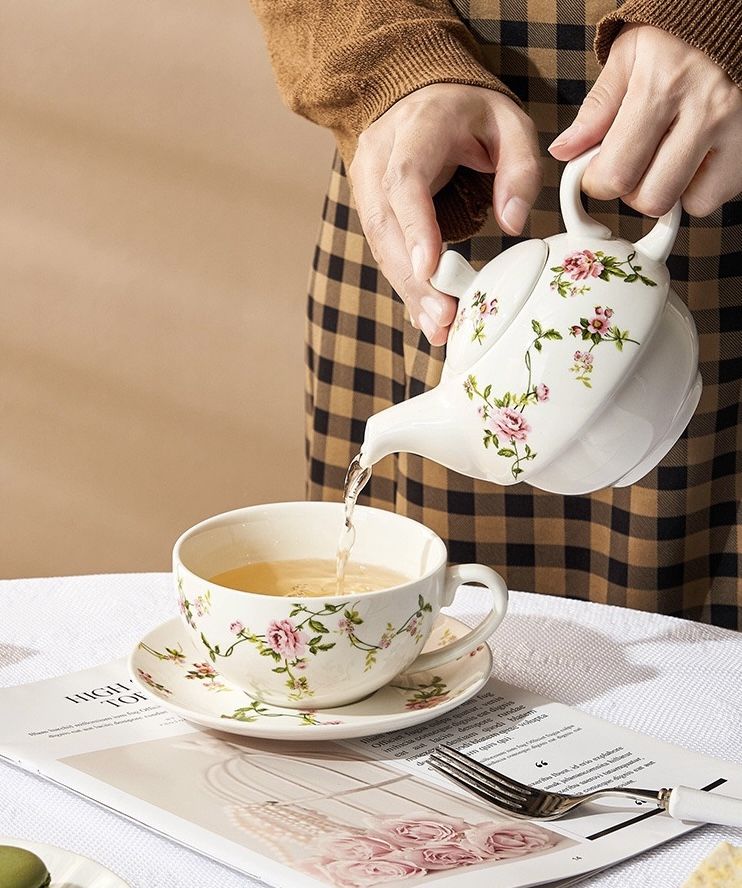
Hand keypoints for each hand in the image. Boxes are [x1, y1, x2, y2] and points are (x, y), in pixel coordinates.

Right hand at [349, 83, 540, 344]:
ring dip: (407, 290)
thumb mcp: (510, 124)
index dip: (416, 227)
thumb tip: (514, 224)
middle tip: (442, 320)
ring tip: (437, 329)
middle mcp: (380, 154)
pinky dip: (404, 283)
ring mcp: (366, 181)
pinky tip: (424, 314)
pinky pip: (382, 249)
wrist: (421, 96)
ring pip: (379, 243)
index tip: (430, 270)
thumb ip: (521, 169)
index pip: (407, 180)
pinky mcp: (368, 205)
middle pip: (387, 223)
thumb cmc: (472, 114)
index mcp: (418, 127)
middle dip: (413, 278)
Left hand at [549, 24, 741, 218]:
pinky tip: (691, 159)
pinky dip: (694, 189)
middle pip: (650, 198)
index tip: (597, 171)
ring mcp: (734, 131)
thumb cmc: (679, 36)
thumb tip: (564, 150)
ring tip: (663, 158)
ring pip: (683, 204)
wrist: (734, 18)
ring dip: (664, 191)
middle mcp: (705, 111)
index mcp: (663, 87)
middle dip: (630, 190)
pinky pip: (711, 198)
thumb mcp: (630, 55)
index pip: (616, 172)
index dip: (597, 183)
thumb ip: (596, 107)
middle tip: (631, 164)